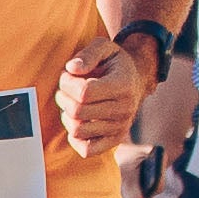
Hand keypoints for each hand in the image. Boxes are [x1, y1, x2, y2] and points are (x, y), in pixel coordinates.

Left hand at [51, 33, 161, 155]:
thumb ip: (88, 54)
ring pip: (77, 130)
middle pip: (77, 111)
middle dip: (63, 97)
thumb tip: (71, 69)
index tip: (67, 75)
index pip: (84, 93)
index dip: (67, 83)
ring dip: (67, 115)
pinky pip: (88, 150)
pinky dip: (76, 138)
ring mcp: (120, 127)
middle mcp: (124, 109)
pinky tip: (77, 121)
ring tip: (73, 102)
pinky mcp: (115, 140)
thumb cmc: (114, 62)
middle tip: (66, 88)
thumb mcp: (104, 47)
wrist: (136, 80)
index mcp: (122, 86)